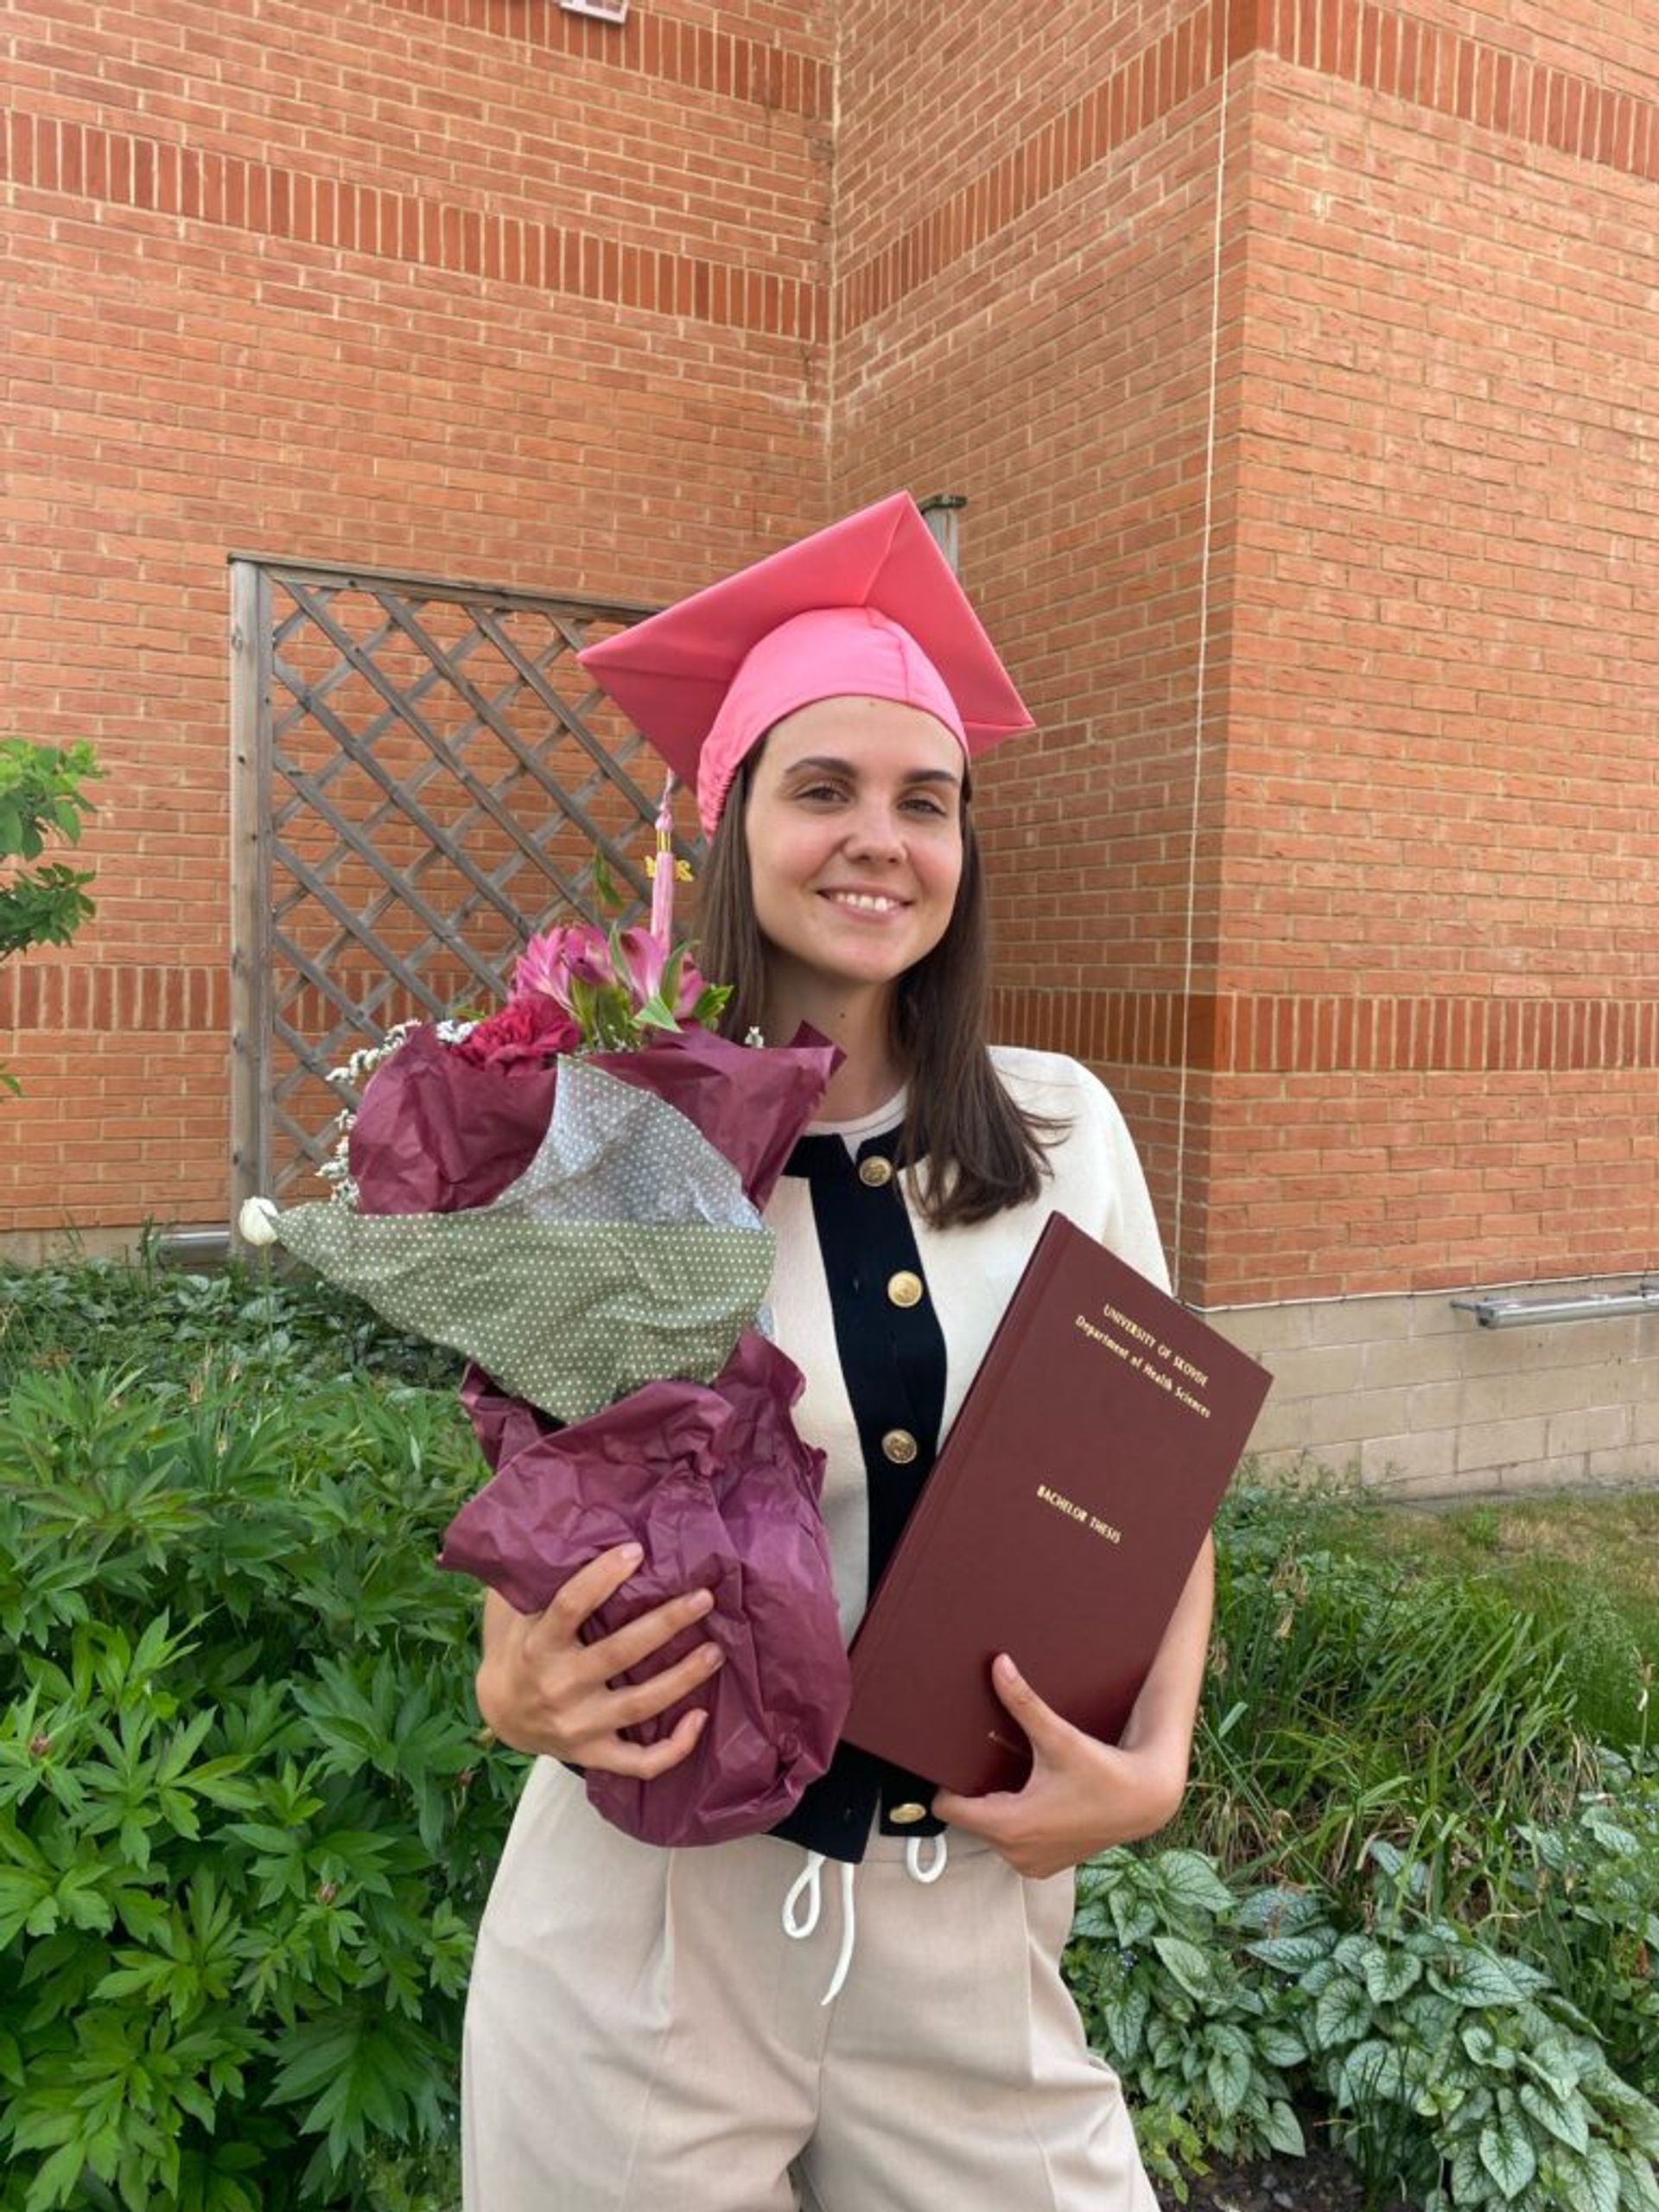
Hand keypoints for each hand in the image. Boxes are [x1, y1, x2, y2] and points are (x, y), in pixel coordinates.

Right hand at [475, 1544, 724, 1778]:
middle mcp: (560, 1686)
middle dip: (665, 1624)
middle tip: (703, 1598)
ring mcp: (579, 1725)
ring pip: (640, 1705)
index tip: (637, 1551)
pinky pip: (640, 1762)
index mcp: (540, 1644)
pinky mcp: (595, 1753)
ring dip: (683, 1677)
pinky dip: (676, 1748)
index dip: (602, 1577)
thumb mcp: (523, 1613)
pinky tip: (701, 1717)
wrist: (503, 1713)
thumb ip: (549, 1580)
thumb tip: (588, 1526)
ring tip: (715, 1651)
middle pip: (620, 1653)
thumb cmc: (525, 1646)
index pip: (570, 1606)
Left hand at [930, 1654, 1188, 1879]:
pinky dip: (1016, 1826)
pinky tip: (1034, 1801)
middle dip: (977, 1793)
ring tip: (1019, 1780)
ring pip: (990, 1832)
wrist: (1143, 1802)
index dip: (946, 1784)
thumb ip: (1023, 1702)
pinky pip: (1012, 1845)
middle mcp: (1015, 1853)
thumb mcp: (1059, 1737)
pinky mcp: (1043, 1868)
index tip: (954, 1763)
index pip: (948, 1809)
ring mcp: (1029, 1864)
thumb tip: (999, 1665)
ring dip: (998, 1809)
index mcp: (1010, 1826)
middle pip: (970, 1818)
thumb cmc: (1102, 1772)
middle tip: (996, 1764)